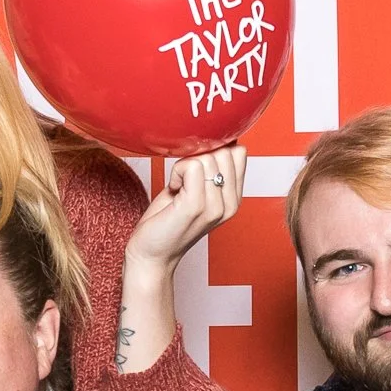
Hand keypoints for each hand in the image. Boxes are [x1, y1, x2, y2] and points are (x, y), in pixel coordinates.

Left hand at [124, 144, 245, 272]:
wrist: (151, 254)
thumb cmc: (168, 220)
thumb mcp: (196, 189)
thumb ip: (211, 168)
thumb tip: (216, 136)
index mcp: (234, 198)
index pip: (239, 152)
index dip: (215, 150)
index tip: (196, 169)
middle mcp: (231, 204)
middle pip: (225, 151)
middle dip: (199, 157)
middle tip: (184, 181)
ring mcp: (215, 206)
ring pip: (207, 156)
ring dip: (184, 165)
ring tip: (178, 188)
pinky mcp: (196, 206)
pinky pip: (190, 165)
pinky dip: (176, 172)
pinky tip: (173, 190)